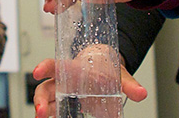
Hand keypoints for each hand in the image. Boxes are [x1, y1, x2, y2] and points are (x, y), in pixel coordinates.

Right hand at [31, 53, 146, 117]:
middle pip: (45, 88)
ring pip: (47, 101)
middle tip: (41, 111)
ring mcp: (63, 93)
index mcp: (73, 68)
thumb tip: (141, 94)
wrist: (105, 70)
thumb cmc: (106, 69)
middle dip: (40, 99)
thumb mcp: (119, 75)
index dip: (44, 67)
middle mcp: (64, 81)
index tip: (37, 73)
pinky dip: (51, 116)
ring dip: (43, 110)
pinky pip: (55, 110)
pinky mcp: (66, 104)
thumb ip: (129, 85)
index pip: (54, 65)